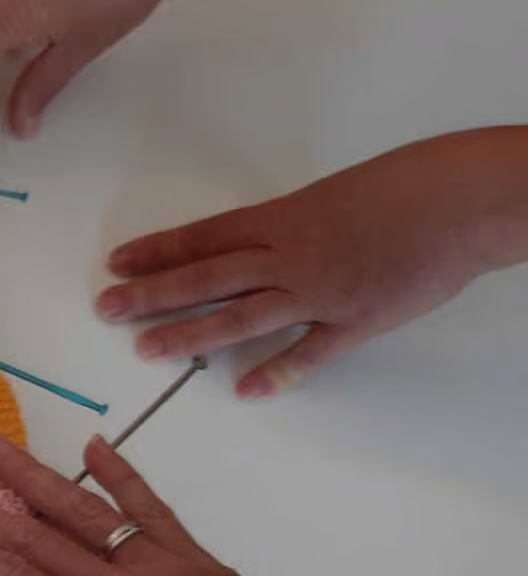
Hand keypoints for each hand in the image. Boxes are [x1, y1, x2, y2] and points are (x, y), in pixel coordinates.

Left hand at [99, 130, 527, 395]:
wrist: (469, 197)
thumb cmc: (413, 183)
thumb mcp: (340, 194)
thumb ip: (298, 225)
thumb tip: (270, 244)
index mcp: (286, 217)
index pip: (206, 237)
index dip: (158, 252)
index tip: (117, 263)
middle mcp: (292, 255)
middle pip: (207, 277)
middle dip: (151, 294)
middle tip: (105, 309)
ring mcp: (321, 291)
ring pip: (241, 316)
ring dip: (190, 335)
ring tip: (145, 349)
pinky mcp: (356, 320)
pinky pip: (309, 352)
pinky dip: (278, 373)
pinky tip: (247, 392)